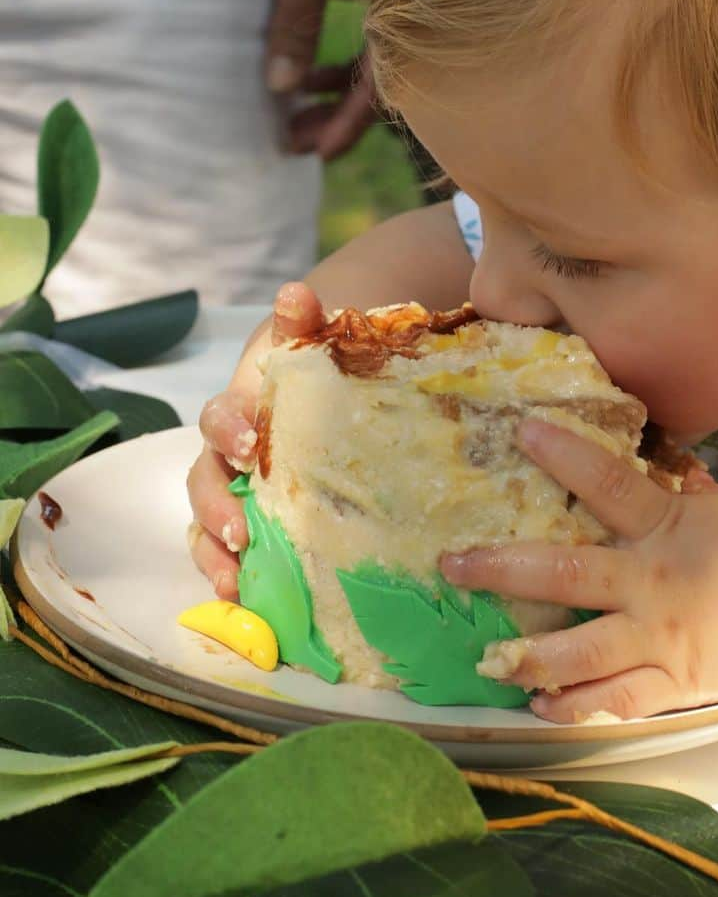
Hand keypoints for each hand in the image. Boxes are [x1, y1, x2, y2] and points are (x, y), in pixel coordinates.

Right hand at [186, 282, 325, 596]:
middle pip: (204, 483)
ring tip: (236, 584)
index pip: (217, 419)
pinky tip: (253, 605)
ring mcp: (239, 492)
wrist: (333, 386)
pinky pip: (231, 556)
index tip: (248, 444)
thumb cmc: (317, 366)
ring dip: (215, 556)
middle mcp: (229, 455)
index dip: (227, 431)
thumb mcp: (314, 340)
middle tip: (242, 532)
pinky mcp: (257, 524)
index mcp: (240, 409)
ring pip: (207, 526)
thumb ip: (303, 320)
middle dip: (217, 508)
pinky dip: (234, 579)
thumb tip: (296, 292)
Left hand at [264, 0, 398, 160]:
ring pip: (374, 70)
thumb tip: (280, 86)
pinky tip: (313, 76)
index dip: (345, 125)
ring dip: (335, 95)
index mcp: (398, 7)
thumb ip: (295, 21)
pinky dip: (344, 66)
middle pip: (378, 88)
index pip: (377, 87)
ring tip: (294, 115)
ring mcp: (405, 7)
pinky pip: (375, 47)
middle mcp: (411, 14)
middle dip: (333, 119)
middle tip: (291, 143)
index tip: (314, 152)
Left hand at [440, 419, 717, 721]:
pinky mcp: (676, 682)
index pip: (604, 482)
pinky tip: (544, 708)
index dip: (561, 453)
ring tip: (487, 662)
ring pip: (578, 652)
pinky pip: (618, 701)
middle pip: (562, 573)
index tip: (522, 430)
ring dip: (527, 657)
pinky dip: (579, 707)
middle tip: (452, 565)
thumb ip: (687, 497)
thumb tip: (670, 474)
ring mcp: (658, 637)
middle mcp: (648, 582)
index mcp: (664, 527)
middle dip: (501, 569)